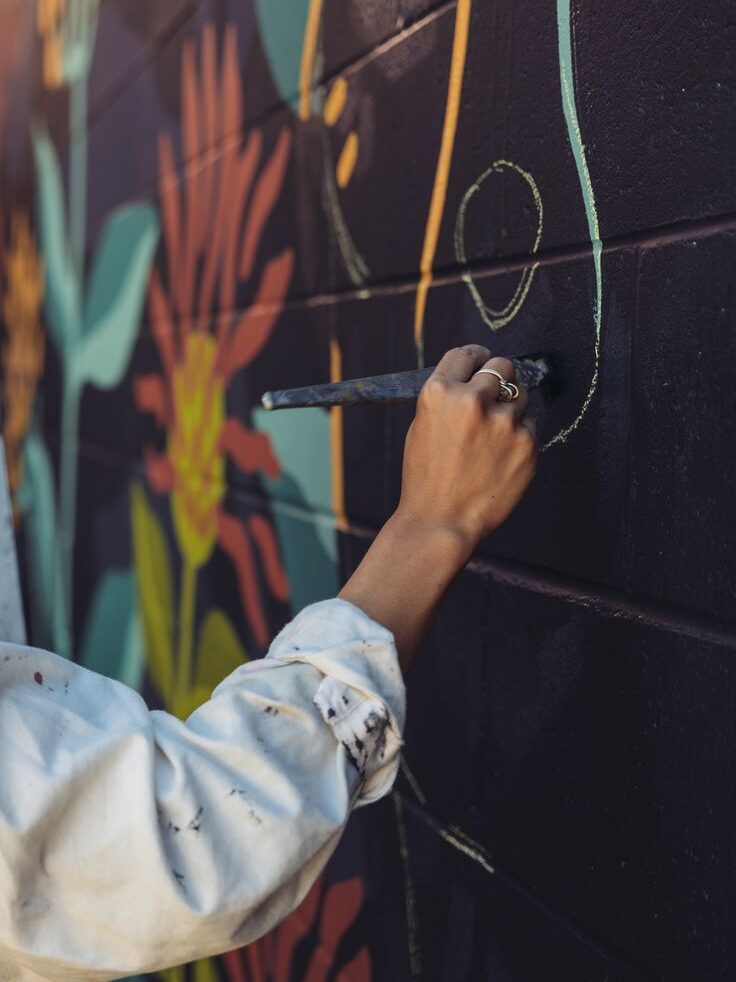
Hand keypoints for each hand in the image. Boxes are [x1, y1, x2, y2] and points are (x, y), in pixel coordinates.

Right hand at [397, 345, 536, 557]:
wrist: (440, 521)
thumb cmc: (426, 478)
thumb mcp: (422, 427)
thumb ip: (449, 397)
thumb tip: (477, 376)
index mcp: (439, 392)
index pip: (468, 354)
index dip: (478, 358)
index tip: (484, 363)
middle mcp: (472, 400)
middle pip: (503, 366)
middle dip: (500, 379)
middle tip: (495, 397)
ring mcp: (503, 422)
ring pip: (521, 396)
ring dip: (511, 410)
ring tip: (492, 440)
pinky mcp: (527, 444)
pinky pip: (531, 426)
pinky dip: (520, 438)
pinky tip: (501, 459)